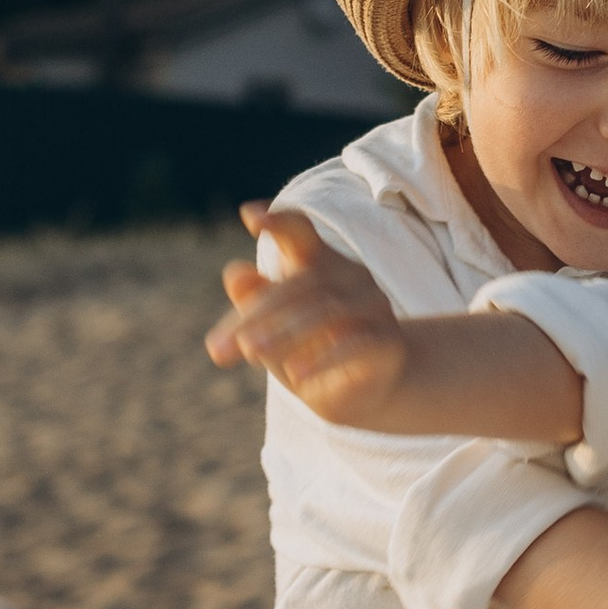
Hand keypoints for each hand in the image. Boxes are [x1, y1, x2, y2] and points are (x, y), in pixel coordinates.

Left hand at [206, 205, 410, 424]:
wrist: (366, 391)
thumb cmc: (311, 349)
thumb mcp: (274, 331)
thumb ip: (255, 303)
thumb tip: (234, 273)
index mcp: (318, 261)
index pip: (300, 231)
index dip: (279, 221)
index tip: (249, 217)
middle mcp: (349, 275)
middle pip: (302, 284)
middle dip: (257, 315)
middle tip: (220, 348)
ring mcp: (373, 305)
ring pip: (327, 311)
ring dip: (285, 334)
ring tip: (251, 353)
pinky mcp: (388, 340)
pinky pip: (356, 344)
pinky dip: (324, 359)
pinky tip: (296, 375)